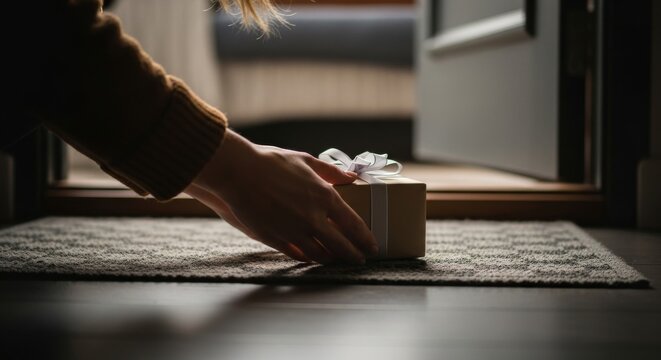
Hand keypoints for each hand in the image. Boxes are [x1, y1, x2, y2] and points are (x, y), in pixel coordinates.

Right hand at [185, 130, 377, 263]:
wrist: (238, 173)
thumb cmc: (271, 162)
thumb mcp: (305, 160)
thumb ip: (330, 172)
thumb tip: (352, 178)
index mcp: (325, 196)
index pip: (354, 224)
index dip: (365, 238)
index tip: (371, 245)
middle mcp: (314, 218)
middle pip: (341, 245)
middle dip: (353, 255)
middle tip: (360, 260)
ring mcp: (295, 231)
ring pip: (320, 254)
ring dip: (331, 259)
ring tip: (336, 260)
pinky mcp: (277, 239)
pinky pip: (298, 255)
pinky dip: (307, 257)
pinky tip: (311, 257)